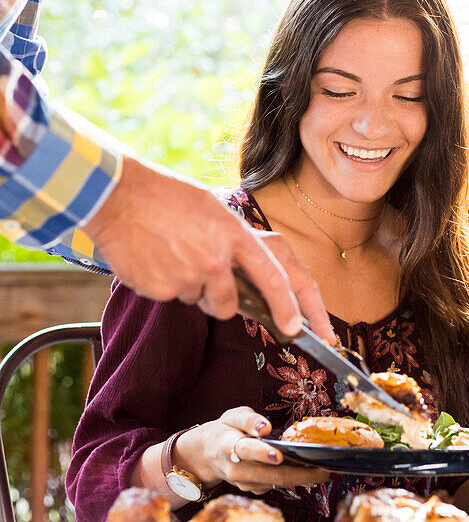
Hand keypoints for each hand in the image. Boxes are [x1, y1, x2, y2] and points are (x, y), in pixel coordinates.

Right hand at [85, 156, 334, 338]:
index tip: (297, 326)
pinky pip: (172, 297)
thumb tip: (251, 275)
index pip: (274, 276)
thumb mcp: (212, 210)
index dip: (290, 306)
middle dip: (239, 308)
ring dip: (191, 289)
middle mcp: (216, 258)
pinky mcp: (161, 289)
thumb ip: (233, 242)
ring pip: (200, 301)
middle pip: (232, 305)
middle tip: (249, 307)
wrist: (117, 195)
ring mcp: (188, 276)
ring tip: (172, 254)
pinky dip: (165, 284)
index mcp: (234, 234)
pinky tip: (153, 258)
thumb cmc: (166, 197)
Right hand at [179, 408, 330, 494]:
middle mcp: (236, 469)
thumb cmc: (225, 431)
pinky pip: (276, 486)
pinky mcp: (252, 490)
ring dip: (303, 479)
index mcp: (228, 446)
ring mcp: (244, 483)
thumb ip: (249, 419)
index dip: (262, 453)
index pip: (245, 450)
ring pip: (276, 483)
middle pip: (269, 474)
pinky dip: (296, 480)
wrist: (207, 455)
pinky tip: (314, 473)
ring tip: (328, 472)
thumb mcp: (233, 416)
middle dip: (299, 473)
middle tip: (326, 469)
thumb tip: (265, 427)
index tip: (279, 455)